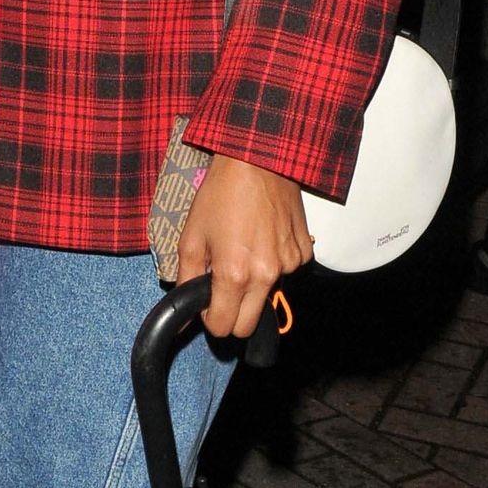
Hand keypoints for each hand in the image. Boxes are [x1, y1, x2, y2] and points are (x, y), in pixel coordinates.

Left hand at [177, 154, 311, 336]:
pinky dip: (273, 264)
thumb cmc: (220, 194)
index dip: (210, 319)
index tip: (205, 303)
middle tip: (221, 286)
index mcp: (235, 274)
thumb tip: (183, 313)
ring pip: (268, 296)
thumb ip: (186, 278)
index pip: (224, 326)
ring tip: (242, 247)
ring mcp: (289, 266)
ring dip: (254, 284)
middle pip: (249, 325)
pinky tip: (262, 237)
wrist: (257, 161)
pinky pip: (286, 273)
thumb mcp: (191, 235)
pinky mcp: (304, 253)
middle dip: (232, 313)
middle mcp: (266, 276)